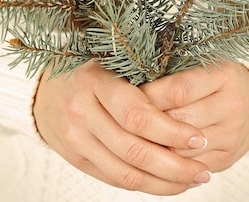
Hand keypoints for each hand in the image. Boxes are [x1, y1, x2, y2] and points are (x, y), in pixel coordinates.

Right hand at [33, 60, 211, 194]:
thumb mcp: (115, 63)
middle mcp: (81, 111)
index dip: (171, 131)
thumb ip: (146, 81)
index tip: (199, 138)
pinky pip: (115, 179)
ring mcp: (75, 138)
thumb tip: (193, 108)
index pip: (137, 115)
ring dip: (164, 183)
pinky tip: (168, 183)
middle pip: (134, 150)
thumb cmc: (94, 71)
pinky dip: (146, 185)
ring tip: (193, 180)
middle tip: (204, 169)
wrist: (44, 90)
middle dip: (175, 166)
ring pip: (126, 173)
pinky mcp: (75, 159)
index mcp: (96, 81)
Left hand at [141, 61, 248, 171]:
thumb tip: (130, 88)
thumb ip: (172, 73)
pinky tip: (157, 151)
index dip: (148, 96)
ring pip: (181, 148)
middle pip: (178, 120)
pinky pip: (189, 166)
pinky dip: (169, 161)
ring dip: (156, 145)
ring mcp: (232, 134)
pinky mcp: (227, 157)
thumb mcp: (200, 65)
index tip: (130, 97)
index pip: (177, 91)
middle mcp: (233, 104)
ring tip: (139, 135)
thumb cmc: (214, 81)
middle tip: (128, 119)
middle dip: (149, 123)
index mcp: (224, 74)